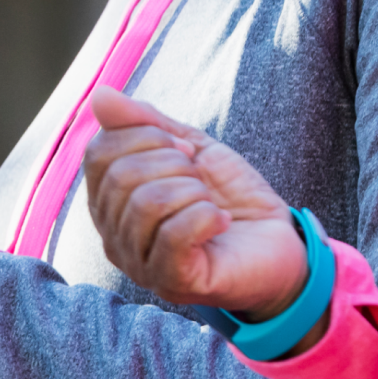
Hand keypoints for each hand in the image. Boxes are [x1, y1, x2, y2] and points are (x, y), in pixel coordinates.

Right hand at [83, 88, 307, 316]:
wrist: (278, 241)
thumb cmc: (230, 197)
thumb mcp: (190, 148)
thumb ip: (146, 123)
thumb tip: (99, 95)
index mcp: (111, 204)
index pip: (99, 153)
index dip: (147, 136)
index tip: (187, 150)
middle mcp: (114, 238)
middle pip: (121, 177)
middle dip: (174, 164)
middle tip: (202, 179)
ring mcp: (140, 265)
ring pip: (147, 205)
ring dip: (193, 191)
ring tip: (210, 203)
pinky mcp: (173, 283)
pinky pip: (174, 236)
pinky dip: (206, 217)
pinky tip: (220, 223)